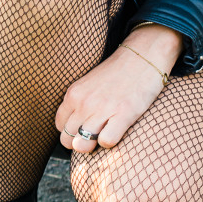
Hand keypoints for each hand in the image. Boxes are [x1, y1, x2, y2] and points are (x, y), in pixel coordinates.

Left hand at [55, 25, 182, 152]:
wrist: (143, 55)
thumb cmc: (118, 73)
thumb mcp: (89, 84)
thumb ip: (79, 103)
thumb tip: (73, 131)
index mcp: (73, 93)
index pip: (60, 126)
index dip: (71, 131)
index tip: (85, 128)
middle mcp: (83, 102)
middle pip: (67, 139)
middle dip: (80, 142)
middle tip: (95, 134)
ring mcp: (102, 108)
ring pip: (82, 145)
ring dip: (93, 145)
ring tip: (105, 133)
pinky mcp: (123, 113)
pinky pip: (106, 142)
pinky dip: (111, 142)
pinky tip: (118, 131)